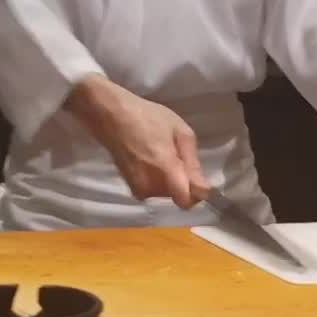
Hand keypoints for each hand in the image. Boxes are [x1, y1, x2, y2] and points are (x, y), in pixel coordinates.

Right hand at [67, 75, 208, 208]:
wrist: (112, 115)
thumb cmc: (149, 117)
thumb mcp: (180, 132)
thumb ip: (192, 164)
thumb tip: (204, 190)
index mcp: (164, 168)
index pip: (185, 201)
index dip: (197, 194)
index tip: (199, 180)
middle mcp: (150, 184)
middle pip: (178, 195)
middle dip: (182, 180)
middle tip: (174, 154)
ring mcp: (137, 188)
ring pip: (166, 193)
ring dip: (169, 179)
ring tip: (160, 154)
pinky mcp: (130, 188)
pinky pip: (154, 190)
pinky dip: (157, 179)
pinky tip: (150, 159)